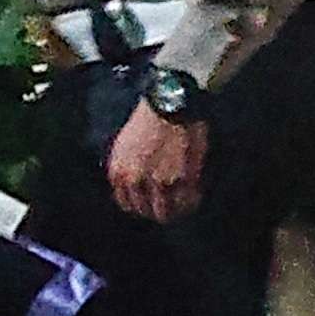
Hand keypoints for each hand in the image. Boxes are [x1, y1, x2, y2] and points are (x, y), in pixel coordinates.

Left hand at [107, 104, 208, 225]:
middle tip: (169, 208)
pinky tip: (196, 197)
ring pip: (165, 212)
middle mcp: (135, 180)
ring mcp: (158, 182)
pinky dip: (191, 202)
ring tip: (184, 207)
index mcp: (118, 171)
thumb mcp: (125, 143)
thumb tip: (136, 184)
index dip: (139, 204)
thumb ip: (127, 166)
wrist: (170, 103)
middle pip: (144, 210)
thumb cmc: (150, 116)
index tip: (149, 204)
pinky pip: (186, 201)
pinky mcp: (182, 179)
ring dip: (175, 211)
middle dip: (156, 211)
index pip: (125, 201)